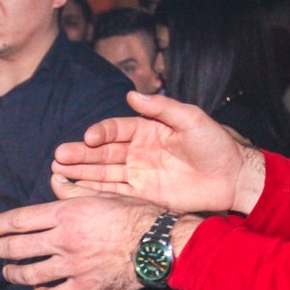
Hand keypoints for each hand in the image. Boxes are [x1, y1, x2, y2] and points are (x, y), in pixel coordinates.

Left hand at [0, 177, 161, 289]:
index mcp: (65, 214)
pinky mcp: (84, 286)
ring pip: (30, 274)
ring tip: (8, 271)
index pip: (19, 220)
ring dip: (14, 273)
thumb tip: (54, 180)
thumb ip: (73, 192)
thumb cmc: (135, 215)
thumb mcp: (102, 194)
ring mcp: (72, 265)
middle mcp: (63, 240)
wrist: (159, 244)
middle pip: (17, 247)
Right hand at [52, 91, 264, 214]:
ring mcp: (137, 174)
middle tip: (59, 156)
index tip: (89, 138)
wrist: (232, 178)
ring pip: (102, 173)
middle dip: (80, 154)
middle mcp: (137, 151)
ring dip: (80, 172)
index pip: (115, 129)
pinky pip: (113, 193)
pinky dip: (93, 191)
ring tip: (57, 171)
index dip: (100, 133)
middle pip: (102, 152)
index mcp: (146, 130)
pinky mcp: (142, 195)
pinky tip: (74, 189)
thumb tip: (132, 94)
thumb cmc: (216, 144)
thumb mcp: (192, 119)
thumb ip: (162, 107)